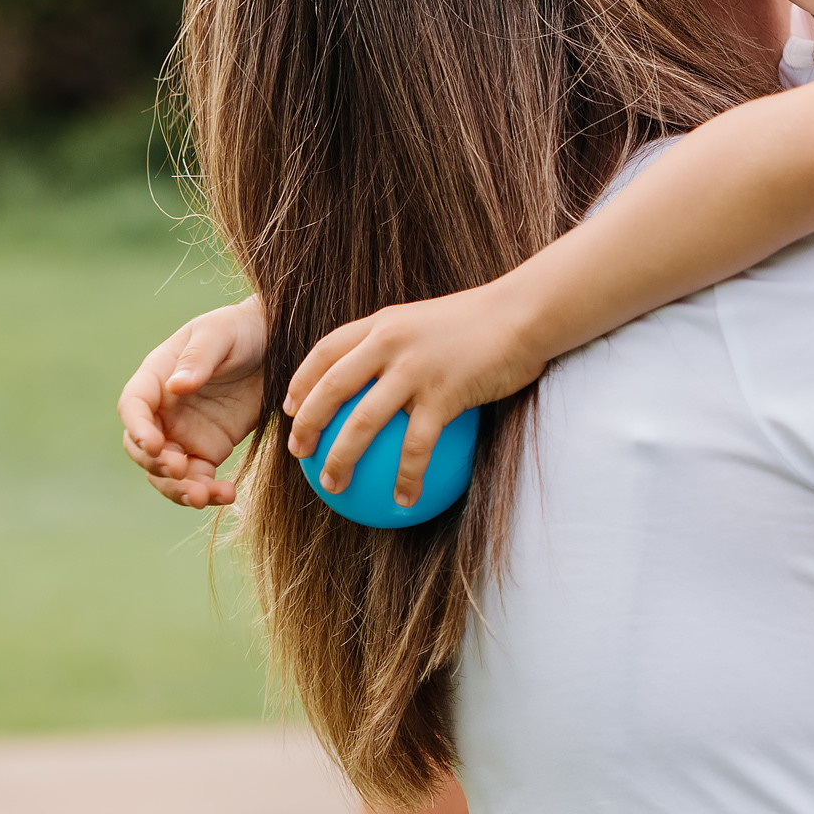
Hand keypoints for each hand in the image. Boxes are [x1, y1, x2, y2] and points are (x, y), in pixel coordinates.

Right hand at [118, 297, 269, 507]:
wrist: (278, 346)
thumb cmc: (242, 330)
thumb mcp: (220, 334)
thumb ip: (198, 359)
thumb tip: (175, 387)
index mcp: (156, 377)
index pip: (133, 406)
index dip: (138, 428)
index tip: (154, 444)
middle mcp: (163, 410)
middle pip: (141, 447)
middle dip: (156, 463)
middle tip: (181, 469)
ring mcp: (183, 433)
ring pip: (165, 472)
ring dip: (179, 488)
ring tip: (205, 496)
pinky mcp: (208, 450)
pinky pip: (198, 479)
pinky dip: (207, 492)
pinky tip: (227, 494)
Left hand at [283, 280, 536, 508]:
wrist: (524, 315)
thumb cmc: (485, 322)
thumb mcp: (430, 321)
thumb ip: (402, 343)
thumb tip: (386, 378)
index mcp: (383, 324)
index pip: (326, 351)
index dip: (300, 380)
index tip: (288, 407)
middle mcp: (389, 343)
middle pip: (331, 389)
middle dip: (306, 424)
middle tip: (298, 453)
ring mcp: (414, 369)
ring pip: (362, 422)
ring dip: (341, 459)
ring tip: (333, 486)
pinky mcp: (443, 395)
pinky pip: (415, 446)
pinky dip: (406, 476)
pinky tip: (404, 499)